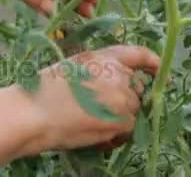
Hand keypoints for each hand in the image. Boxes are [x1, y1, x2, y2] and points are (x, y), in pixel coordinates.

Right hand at [29, 45, 159, 151]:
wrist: (33, 113)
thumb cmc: (42, 90)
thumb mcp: (72, 67)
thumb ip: (97, 70)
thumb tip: (113, 83)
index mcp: (104, 57)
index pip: (138, 54)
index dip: (152, 62)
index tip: (157, 70)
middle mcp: (118, 74)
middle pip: (135, 88)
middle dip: (124, 99)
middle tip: (101, 110)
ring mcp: (122, 98)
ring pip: (132, 111)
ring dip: (119, 119)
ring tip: (92, 124)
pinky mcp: (122, 121)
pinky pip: (128, 130)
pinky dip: (115, 136)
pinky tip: (96, 136)